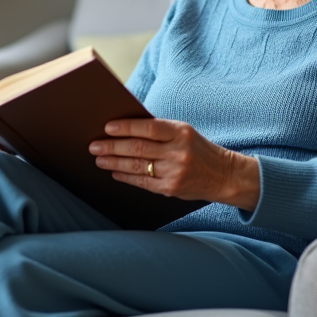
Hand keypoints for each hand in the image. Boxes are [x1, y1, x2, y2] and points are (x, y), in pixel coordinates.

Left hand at [89, 118, 258, 208]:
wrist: (223, 175)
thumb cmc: (197, 149)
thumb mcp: (183, 133)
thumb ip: (159, 131)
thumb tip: (124, 129)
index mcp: (181, 133)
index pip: (149, 128)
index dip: (126, 127)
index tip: (107, 127)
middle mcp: (178, 152)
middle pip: (138, 148)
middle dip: (112, 147)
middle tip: (94, 145)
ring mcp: (174, 172)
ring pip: (137, 166)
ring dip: (114, 162)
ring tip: (99, 158)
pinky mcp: (170, 189)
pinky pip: (142, 182)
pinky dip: (125, 176)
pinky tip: (114, 172)